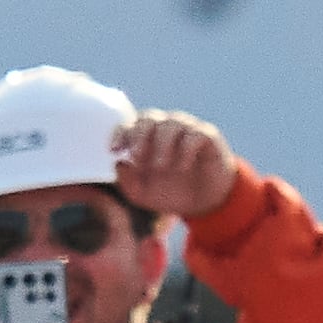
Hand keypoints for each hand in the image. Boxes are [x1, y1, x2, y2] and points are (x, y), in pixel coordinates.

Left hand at [113, 110, 236, 218]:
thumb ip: (128, 182)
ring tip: (160, 166)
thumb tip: (119, 163)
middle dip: (139, 136)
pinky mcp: (207, 137)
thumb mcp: (143, 195)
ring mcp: (187, 130)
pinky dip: (185, 149)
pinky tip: (182, 167)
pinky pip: (194, 134)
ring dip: (162, 145)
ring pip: (170, 124)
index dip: (120, 134)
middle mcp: (164, 129)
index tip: (114, 150)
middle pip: (148, 118)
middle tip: (137, 157)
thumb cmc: (170, 192)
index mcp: (146, 138)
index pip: (129, 126)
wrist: (205, 203)